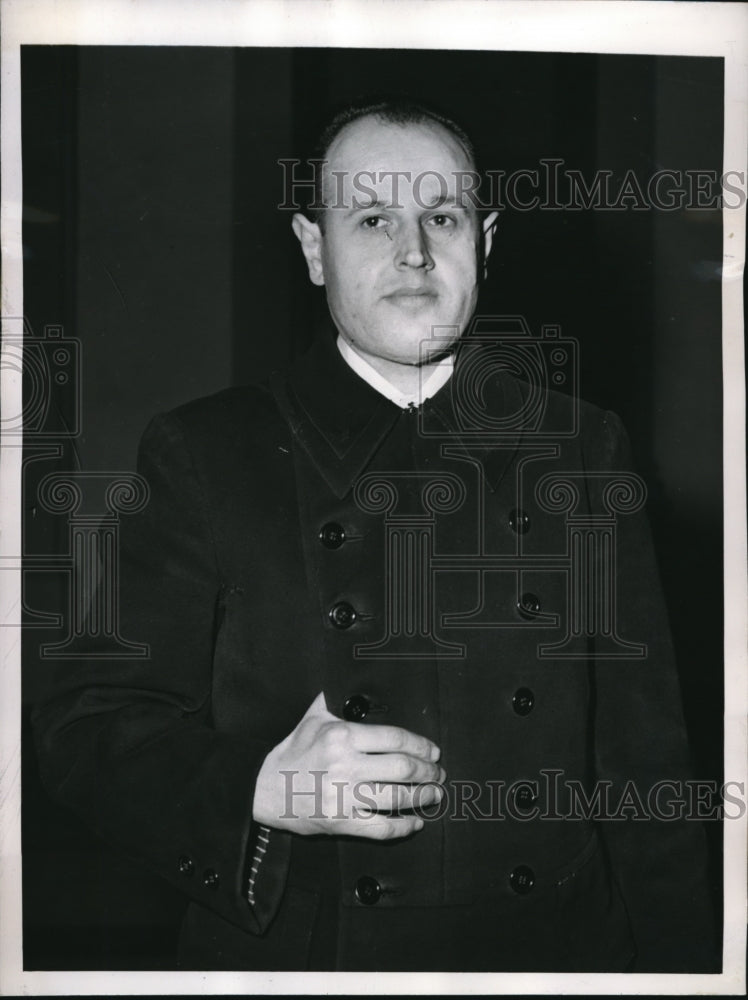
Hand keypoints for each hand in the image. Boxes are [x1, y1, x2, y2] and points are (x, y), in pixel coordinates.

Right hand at [252, 692, 444, 838]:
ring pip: (397, 798)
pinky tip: (415, 822)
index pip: (395, 738)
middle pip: (403, 768)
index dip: (421, 745)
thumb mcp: (312, 718)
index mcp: (342, 736)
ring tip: (435, 793)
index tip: (433, 750)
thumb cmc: (293, 751)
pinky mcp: (341, 822)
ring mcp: (344, 796)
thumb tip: (351, 676)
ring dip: (423, 796)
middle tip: (439, 772)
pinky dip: (403, 827)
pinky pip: (381, 828)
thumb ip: (336, 699)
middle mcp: (345, 765)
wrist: (265, 788)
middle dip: (428, 771)